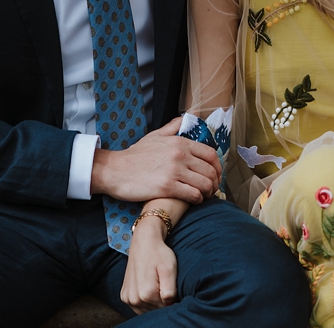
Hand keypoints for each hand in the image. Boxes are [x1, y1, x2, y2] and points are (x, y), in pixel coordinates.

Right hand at [91, 118, 221, 204]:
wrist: (115, 170)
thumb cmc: (134, 156)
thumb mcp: (154, 136)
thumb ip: (172, 127)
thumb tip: (185, 119)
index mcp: (179, 142)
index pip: (211, 154)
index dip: (218, 168)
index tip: (216, 176)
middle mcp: (180, 154)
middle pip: (211, 171)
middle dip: (215, 183)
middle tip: (211, 190)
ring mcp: (174, 170)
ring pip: (205, 184)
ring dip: (208, 193)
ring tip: (203, 197)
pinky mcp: (167, 186)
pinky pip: (193, 194)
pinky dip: (198, 200)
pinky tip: (194, 201)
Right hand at [121, 216, 177, 313]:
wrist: (143, 243)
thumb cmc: (159, 254)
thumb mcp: (169, 269)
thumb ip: (170, 290)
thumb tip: (169, 305)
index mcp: (146, 294)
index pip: (165, 310)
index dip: (172, 302)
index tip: (174, 290)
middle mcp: (134, 299)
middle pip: (155, 312)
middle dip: (163, 304)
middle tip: (166, 287)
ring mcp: (127, 299)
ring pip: (147, 312)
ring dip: (154, 304)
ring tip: (158, 288)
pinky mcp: (124, 297)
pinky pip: (138, 308)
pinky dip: (145, 304)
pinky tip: (150, 292)